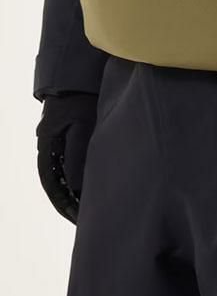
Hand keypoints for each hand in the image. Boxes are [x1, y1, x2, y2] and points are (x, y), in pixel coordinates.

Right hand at [36, 93, 97, 223]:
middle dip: (71, 199)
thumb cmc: (80, 99)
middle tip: (86, 218)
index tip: (77, 220)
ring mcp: (56, 140)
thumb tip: (75, 187)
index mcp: (47, 146)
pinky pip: (70, 160)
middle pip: (57, 180)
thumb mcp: (81, 126)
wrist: (79, 76)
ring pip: (64, 171)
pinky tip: (91, 182)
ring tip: (91, 204)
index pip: (53, 184)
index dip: (64, 203)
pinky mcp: (67, 134)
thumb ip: (77, 155)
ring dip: (75, 187)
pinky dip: (80, 173)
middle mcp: (48, 145)